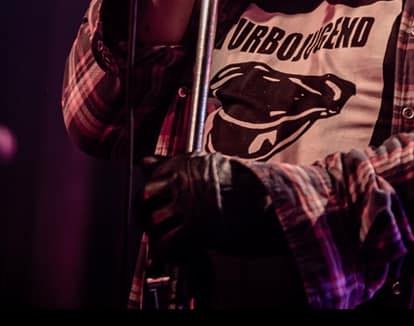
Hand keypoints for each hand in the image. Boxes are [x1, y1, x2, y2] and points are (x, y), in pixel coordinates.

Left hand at [137, 152, 286, 261]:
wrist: (270, 203)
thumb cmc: (240, 186)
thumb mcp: (205, 167)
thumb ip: (172, 166)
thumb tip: (143, 161)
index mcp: (185, 163)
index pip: (151, 177)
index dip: (153, 196)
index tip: (161, 206)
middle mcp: (183, 180)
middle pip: (145, 197)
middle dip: (148, 213)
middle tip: (162, 226)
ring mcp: (188, 203)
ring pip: (153, 220)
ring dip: (160, 233)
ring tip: (177, 239)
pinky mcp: (195, 227)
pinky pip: (165, 242)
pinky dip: (170, 251)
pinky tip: (185, 251)